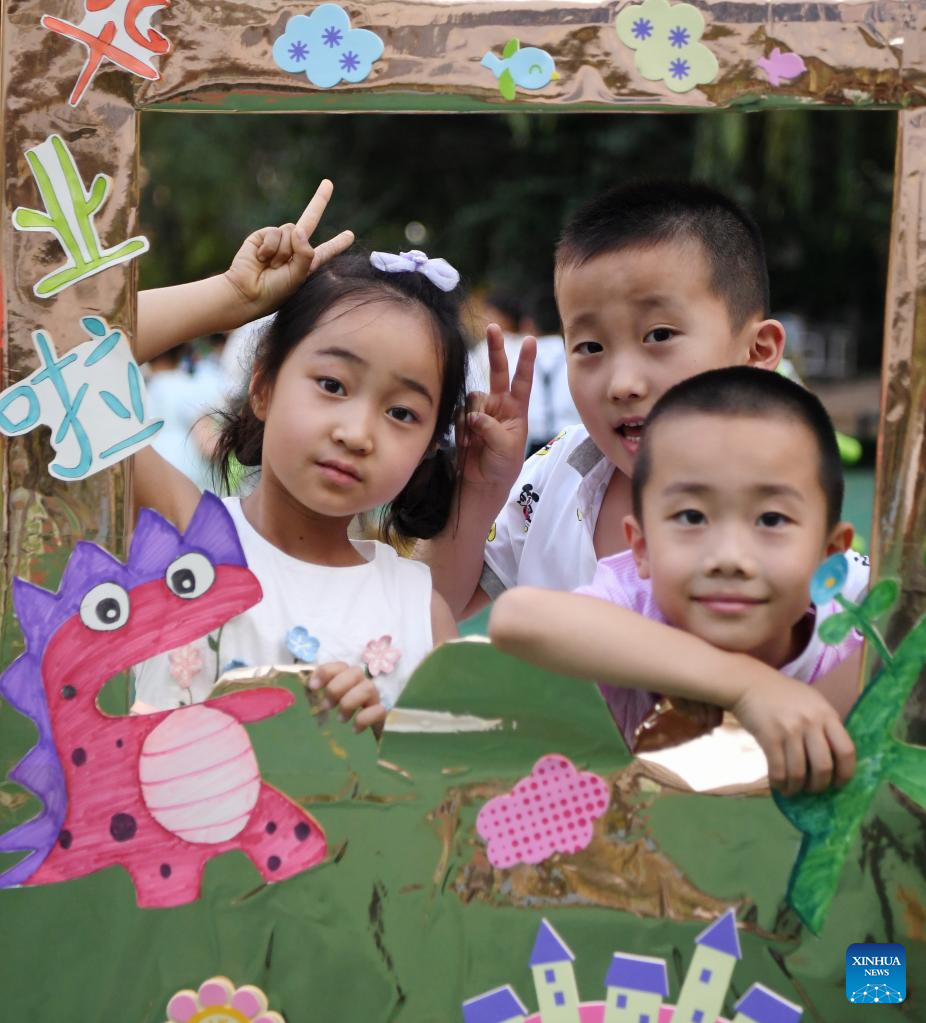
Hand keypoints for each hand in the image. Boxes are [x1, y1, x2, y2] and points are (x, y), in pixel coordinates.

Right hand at [223, 179, 353, 320]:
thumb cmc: (275, 291)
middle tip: (328, 183)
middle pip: (309, 220)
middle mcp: (294, 249)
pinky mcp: (263, 236)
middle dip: (319, 201)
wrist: (247, 292)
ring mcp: (278, 241)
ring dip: (283, 251)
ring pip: (291, 230)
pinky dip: (270, 247)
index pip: (326, 251)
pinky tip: (261, 259)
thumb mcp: (299, 276)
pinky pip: (275, 232)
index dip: (337, 243)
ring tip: (273, 267)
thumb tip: (299, 228)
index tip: (350, 235)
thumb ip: (305, 253)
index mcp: (307, 263)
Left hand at [309, 661, 386, 733]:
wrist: (355, 739)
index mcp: (346, 678)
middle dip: (337, 688)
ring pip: (368, 688)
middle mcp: (361, 684)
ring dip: (350, 702)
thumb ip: (315, 696)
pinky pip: (379, 710)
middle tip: (326, 706)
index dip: (326, 672)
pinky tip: (354, 729)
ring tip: (340, 719)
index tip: (313, 687)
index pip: (339, 666)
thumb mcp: (322, 705)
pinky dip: (365, 719)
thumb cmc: (334, 718)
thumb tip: (305, 689)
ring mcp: (373, 698)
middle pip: (355, 672)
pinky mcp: (380, 715)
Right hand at [461, 324, 535, 489]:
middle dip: (495, 349)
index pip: (523, 381)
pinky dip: (462, 428)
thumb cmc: (503, 465)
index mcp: (517, 409)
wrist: (485, 481)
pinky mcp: (465, 420)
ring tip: (475, 440)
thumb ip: (491, 427)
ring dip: (473, 417)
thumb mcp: (506, 447)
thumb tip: (474, 415)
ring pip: (473, 398)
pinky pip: (460, 414)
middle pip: (497, 371)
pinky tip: (467, 443)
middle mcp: (499, 404)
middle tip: (493, 327)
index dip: (525, 361)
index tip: (530, 340)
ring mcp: (481, 410)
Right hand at [730, 675, 855, 795]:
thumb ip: (825, 725)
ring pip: (800, 772)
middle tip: (813, 789)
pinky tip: (779, 785)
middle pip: (824, 766)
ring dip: (797, 787)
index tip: (838, 783)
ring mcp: (789, 730)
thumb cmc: (783, 694)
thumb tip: (834, 759)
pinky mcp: (769, 737)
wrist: (748, 683)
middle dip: (819, 785)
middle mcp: (811, 723)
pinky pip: (778, 770)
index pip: (846, 750)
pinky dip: (780, 783)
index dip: (845, 773)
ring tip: (794, 789)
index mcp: (826, 714)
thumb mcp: (812, 702)